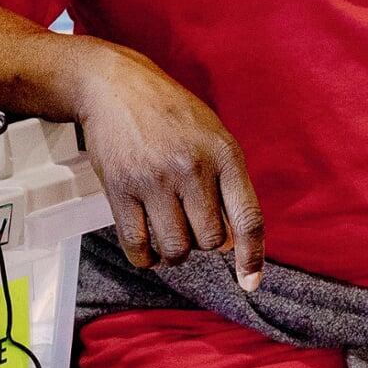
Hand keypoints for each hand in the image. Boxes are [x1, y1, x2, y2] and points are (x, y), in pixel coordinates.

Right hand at [73, 41, 264, 290]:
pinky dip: (145, 257)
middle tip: (188, 222)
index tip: (249, 283)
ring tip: (167, 231)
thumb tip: (233, 242)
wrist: (114, 85)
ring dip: (174, 251)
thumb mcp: (212, 133)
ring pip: (176, 249)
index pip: (248, 218)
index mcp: (223, 153)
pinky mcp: (120, 189)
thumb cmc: (169, 112)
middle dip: (202, 241)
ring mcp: (154, 179)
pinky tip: (146, 245)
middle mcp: (191, 167)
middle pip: (210, 241)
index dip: (252, 257)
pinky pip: (138, 246)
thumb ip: (227, 182)